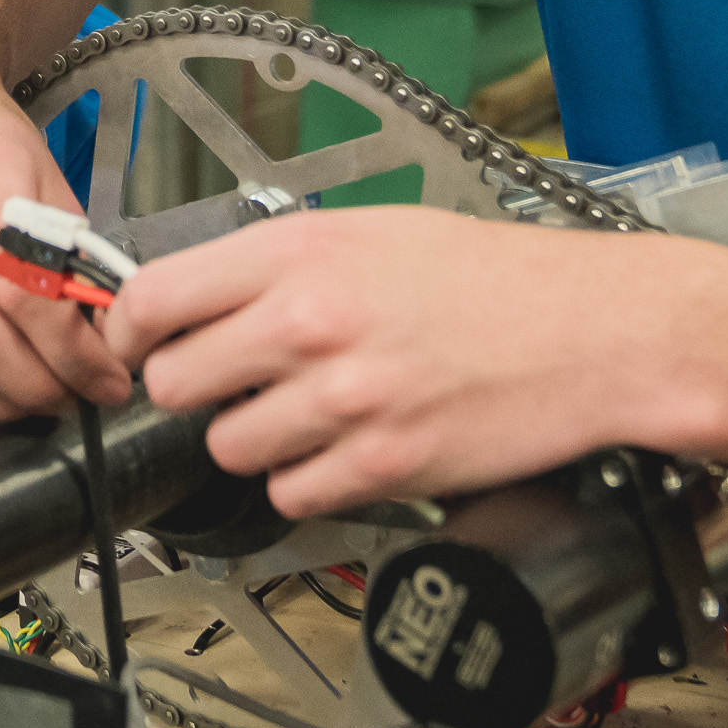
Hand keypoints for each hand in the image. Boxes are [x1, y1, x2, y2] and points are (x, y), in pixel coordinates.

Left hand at [107, 211, 727, 518]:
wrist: (599, 331)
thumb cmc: (502, 280)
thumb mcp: (376, 232)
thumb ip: (281, 264)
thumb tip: (199, 298)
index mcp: (300, 254)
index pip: (153, 300)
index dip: (128, 334)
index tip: (133, 347)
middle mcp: (310, 323)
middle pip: (174, 384)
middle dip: (195, 391)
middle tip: (234, 385)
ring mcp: (344, 399)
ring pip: (228, 448)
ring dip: (256, 441)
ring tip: (309, 415)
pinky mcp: (382, 464)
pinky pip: (292, 494)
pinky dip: (309, 482)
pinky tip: (347, 449)